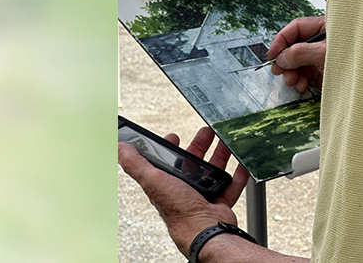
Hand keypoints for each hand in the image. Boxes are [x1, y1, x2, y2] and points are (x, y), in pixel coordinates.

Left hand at [118, 127, 249, 255]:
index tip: (175, 135)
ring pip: (214, 170)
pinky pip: (233, 184)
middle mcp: (185, 190)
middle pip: (194, 162)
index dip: (171, 147)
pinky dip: (238, 173)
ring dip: (221, 154)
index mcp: (168, 184)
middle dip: (201, 145)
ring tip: (227, 141)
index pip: (169, 161)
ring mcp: (204, 196)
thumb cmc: (178, 210)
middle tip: (208, 131)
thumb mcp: (153, 180)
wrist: (205, 231)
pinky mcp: (221, 202)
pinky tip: (242, 161)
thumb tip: (120, 148)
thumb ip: (136, 164)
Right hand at [267, 16, 325, 91]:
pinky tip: (302, 86)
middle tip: (278, 70)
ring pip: (298, 63)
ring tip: (292, 81)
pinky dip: (301, 81)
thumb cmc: (352, 60)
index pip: (296, 28)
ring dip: (292, 73)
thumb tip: (281, 58)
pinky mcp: (324, 71)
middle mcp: (322, 40)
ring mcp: (322, 56)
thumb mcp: (323, 53)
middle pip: (295, 47)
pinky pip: (306, 74)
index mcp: (324, 27)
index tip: (272, 54)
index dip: (281, 40)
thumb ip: (299, 53)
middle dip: (286, 61)